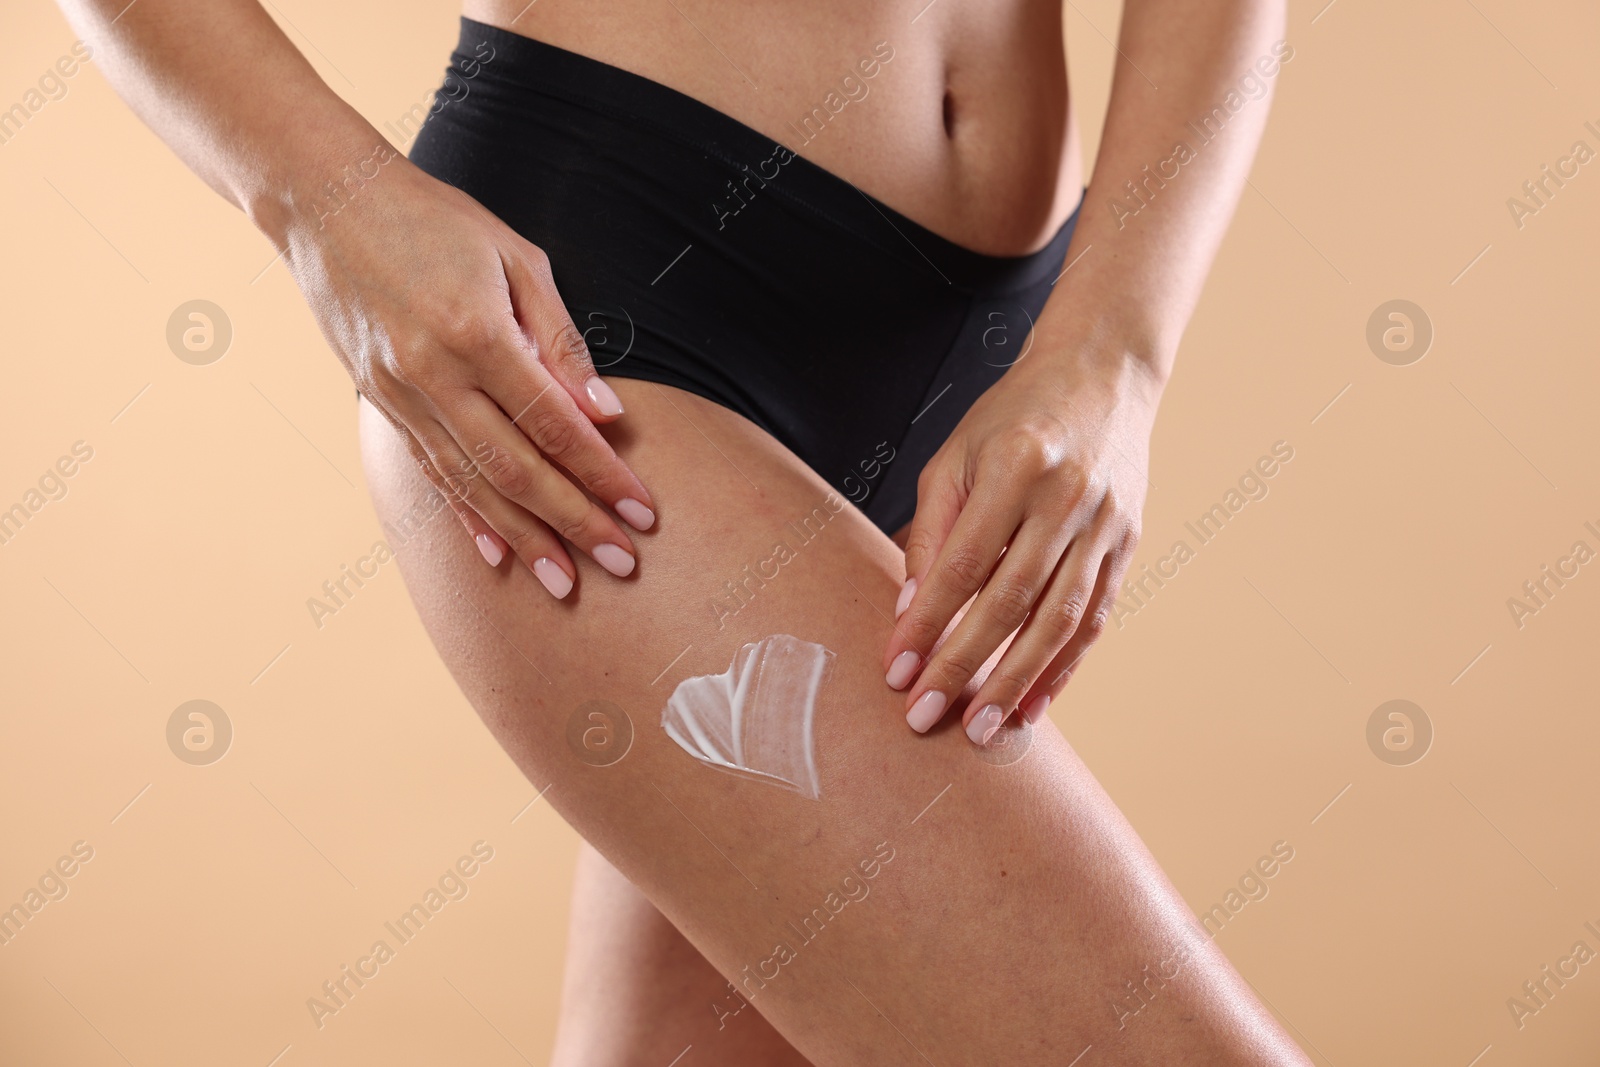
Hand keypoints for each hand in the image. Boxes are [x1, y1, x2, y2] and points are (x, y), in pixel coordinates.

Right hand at [275, 151, 653, 597]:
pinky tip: (499, 554)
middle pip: (516, 469)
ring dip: (525, 538)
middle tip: (623, 562)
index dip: (603, 474)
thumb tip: (605, 412)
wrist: (326, 201)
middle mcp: (433, 375)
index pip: (554, 424)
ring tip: (566, 582)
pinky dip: (468, 518)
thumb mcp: (515, 258)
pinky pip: (432, 473)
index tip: (643, 511)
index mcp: (475, 332)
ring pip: (472, 484)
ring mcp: (400, 395)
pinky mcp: (380, 402)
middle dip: (575, 522)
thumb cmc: (436, 219)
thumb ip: (560, 339)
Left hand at [883, 335, 1162, 742]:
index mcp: (1015, 466)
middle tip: (928, 717)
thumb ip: (931, 531)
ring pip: (1059, 620)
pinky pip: (1095, 619)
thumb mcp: (954, 456)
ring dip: (1017, 682)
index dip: (928, 624)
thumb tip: (908, 613)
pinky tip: (1032, 705)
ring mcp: (1105, 524)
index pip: (963, 564)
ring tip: (981, 729)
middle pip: (1011, 600)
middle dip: (966, 666)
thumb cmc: (1013, 417)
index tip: (897, 672)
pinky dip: (1063, 668)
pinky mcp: (1127, 544)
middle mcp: (1066, 497)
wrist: (1102, 375)